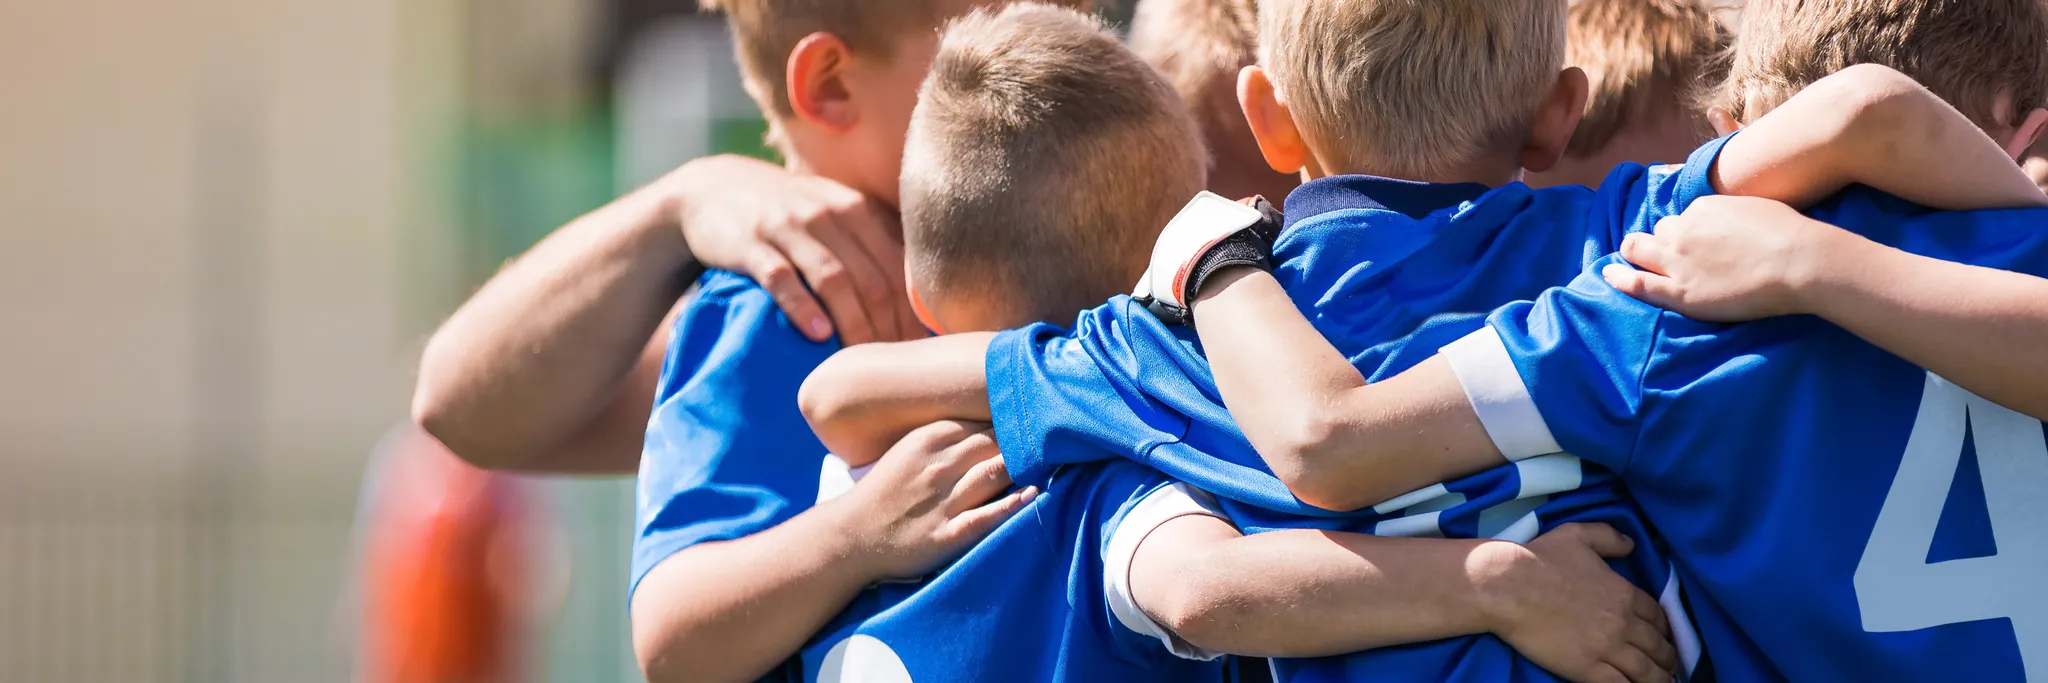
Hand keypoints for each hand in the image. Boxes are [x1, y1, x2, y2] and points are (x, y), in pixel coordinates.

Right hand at [668, 155, 922, 344]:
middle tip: (891, 367)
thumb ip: (872, 243)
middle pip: (871, 278)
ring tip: (860, 361)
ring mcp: (787, 227)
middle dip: (886, 328)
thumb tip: (917, 299)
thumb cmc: (786, 213)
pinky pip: (781, 278)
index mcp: (855, 209)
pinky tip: (817, 335)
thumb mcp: (832, 213)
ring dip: (852, 324)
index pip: (897, 267)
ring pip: (833, 279)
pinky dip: (802, 307)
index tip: (915, 350)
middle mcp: (826, 214)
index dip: (911, 313)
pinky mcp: (750, 244)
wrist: (713, 189)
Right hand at [824, 420, 1037, 580]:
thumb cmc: (885, 490)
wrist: (851, 535)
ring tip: (1053, 461)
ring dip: (1027, 466)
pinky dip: (1013, 504)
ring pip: (996, 472)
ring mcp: (943, 500)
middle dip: (1027, 439)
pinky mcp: (947, 534)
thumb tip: (993, 419)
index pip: (985, 419)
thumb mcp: (910, 449)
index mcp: (929, 438)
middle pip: (997, 442)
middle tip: (1056, 439)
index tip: (1039, 417)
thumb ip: (948, 434)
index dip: (1015, 418)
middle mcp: (938, 465)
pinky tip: (1034, 495)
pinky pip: (988, 515)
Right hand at [1479, 523, 1676, 682]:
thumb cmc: (1540, 559)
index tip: (1663, 636)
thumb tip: (1631, 543)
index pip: (1658, 616)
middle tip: (1668, 665)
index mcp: (1624, 593)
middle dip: (1667, 658)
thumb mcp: (1578, 535)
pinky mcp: (1586, 668)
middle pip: (1657, 646)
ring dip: (1659, 679)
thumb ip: (1609, 537)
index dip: (1664, 629)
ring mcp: (1607, 648)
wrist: (1508, 586)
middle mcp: (1623, 623)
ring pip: (1646, 671)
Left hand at [1602, 195, 1854, 322]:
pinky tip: (1608, 275)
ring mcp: (1678, 261)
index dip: (1690, 230)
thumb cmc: (1788, 233)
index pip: (1684, 218)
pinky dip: (1619, 277)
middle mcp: (1683, 230)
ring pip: (1641, 249)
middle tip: (1667, 251)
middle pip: (1659, 231)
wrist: (1797, 261)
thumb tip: (1727, 219)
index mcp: (1702, 208)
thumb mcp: (1754, 206)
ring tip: (1634, 260)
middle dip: (1660, 239)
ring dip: (1637, 253)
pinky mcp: (1680, 291)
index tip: (1699, 240)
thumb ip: (1731, 211)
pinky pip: (1637, 282)